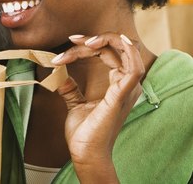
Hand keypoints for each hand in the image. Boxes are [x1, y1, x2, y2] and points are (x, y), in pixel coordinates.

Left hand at [51, 32, 144, 180]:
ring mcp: (127, 89)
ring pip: (127, 51)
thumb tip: (58, 74)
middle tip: (72, 40)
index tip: (70, 42)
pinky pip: (134, 67)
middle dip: (94, 40)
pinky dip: (126, 50)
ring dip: (107, 40)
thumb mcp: (75, 103)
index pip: (109, 53)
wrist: (85, 153)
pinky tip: (113, 41)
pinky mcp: (123, 94)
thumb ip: (71, 88)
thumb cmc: (84, 133)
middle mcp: (127, 84)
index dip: (91, 44)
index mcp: (119, 85)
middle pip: (117, 48)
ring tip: (85, 42)